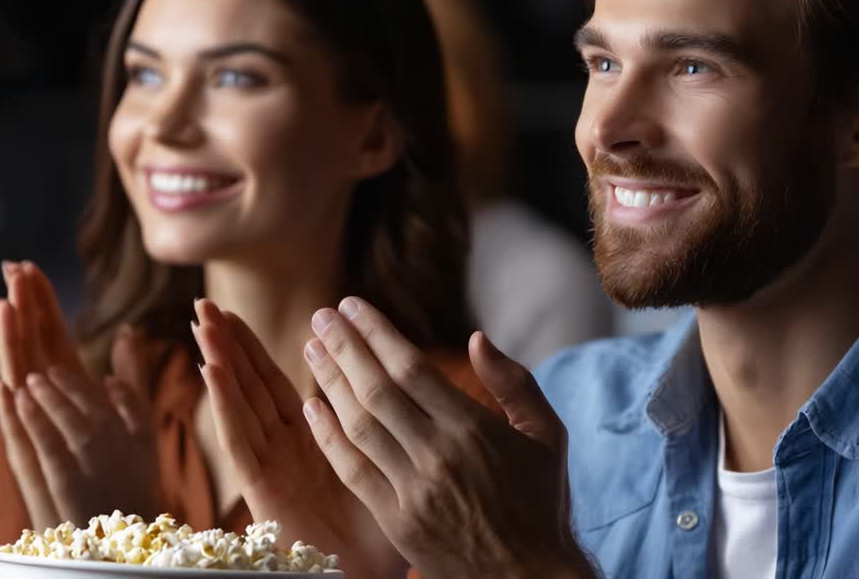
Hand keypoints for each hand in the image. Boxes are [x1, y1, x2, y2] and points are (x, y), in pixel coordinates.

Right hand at [0, 261, 158, 528]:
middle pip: (31, 348)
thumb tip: (129, 333)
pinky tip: (7, 379)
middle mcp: (47, 406)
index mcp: (69, 390)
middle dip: (22, 309)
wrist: (113, 525)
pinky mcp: (38, 460)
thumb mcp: (131, 412)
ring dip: (13, 344)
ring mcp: (38, 430)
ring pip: (21, 380)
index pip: (50, 336)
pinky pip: (21, 431)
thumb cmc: (119, 471)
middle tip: (13, 268)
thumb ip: (129, 373)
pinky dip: (13, 407)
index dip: (40, 303)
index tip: (30, 265)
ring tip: (5, 305)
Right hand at [191, 299, 404, 578]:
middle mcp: (286, 449)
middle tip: (207, 301)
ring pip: (241, 405)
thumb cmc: (388, 531)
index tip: (237, 306)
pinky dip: (225, 405)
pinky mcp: (264, 490)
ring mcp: (273, 467)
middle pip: (252, 387)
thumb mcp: (391, 463)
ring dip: (221, 361)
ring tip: (202, 320)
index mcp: (313, 439)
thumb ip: (394, 420)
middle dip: (231, 344)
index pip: (281, 382)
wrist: (369, 574)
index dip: (263, 346)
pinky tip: (211, 371)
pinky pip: (241, 441)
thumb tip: (411, 379)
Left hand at [301, 297, 596, 578]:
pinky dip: (329, 437)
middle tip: (320, 316)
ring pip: (360, 426)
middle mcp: (439, 455)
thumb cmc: (542, 502)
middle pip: (378, 390)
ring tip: (311, 350)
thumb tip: (478, 338)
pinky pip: (353, 471)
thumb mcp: (547, 436)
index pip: (412, 368)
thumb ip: (515, 383)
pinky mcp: (396, 521)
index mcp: (475, 429)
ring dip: (330, 383)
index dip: (377, 333)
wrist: (528, 576)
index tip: (352, 306)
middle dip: (345, 347)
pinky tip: (312, 408)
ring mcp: (413, 490)